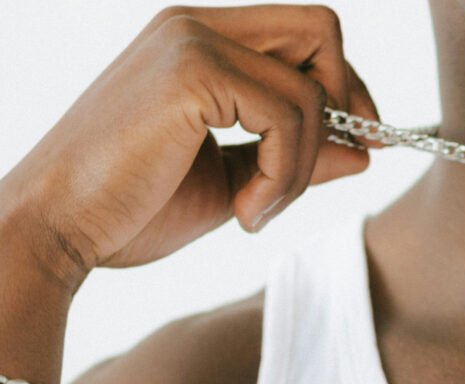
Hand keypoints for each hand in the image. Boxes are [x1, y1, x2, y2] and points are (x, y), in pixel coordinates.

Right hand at [0, 5, 377, 280]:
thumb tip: (365, 153)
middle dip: (348, 100)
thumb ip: (297, 159)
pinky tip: (247, 212)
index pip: (306, 33)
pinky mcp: (191, 73)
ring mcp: (191, 42)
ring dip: (304, 165)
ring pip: (311, 89)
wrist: (53, 231)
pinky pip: (289, 117)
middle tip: (338, 160)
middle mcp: (196, 27)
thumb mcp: (236, 183)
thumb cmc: (130, 209)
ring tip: (258, 209)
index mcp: (200, 42)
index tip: (364, 136)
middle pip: (323, 30)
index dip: (346, 82)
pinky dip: (286, 173)